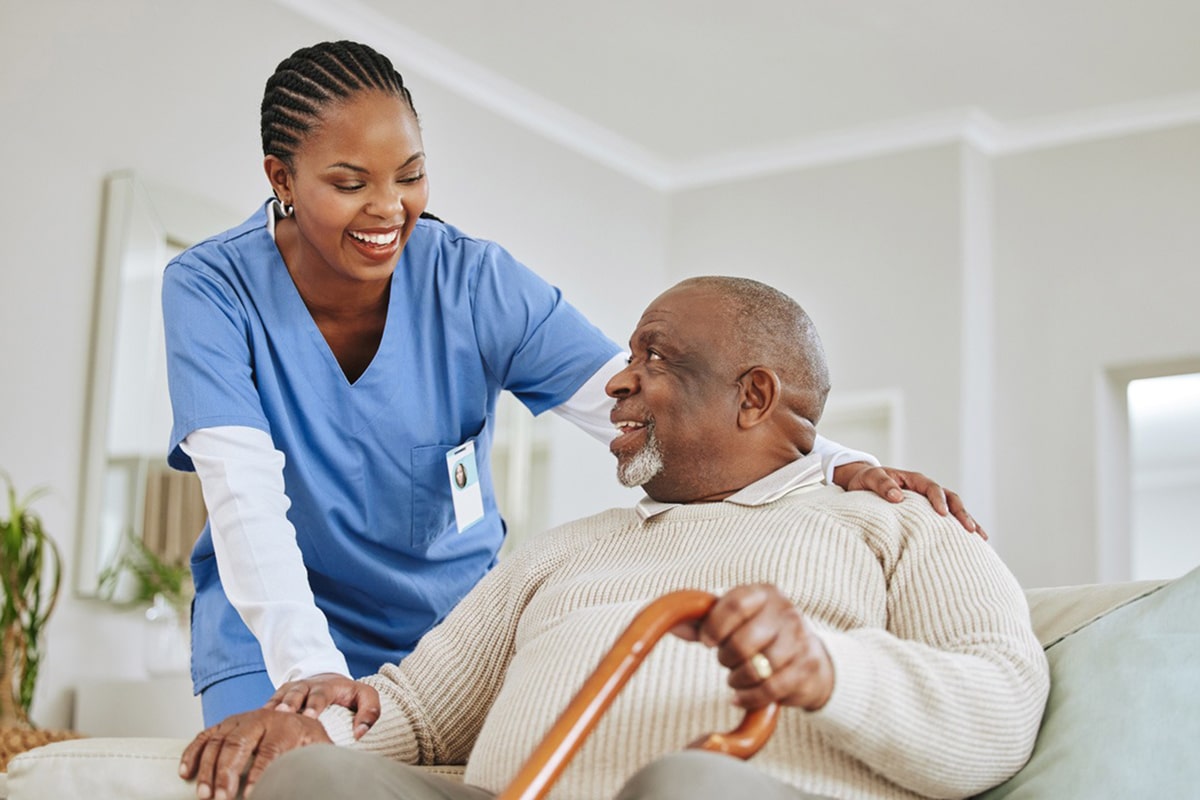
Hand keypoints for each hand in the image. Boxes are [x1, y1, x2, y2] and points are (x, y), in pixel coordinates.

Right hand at [179, 708, 330, 799]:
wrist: (298, 714)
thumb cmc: (306, 738)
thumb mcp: (318, 746)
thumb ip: (318, 758)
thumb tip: (318, 777)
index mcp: (286, 725)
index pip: (270, 750)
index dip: (259, 774)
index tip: (252, 796)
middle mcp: (260, 718)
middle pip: (239, 744)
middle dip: (227, 774)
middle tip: (221, 799)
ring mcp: (239, 720)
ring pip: (218, 741)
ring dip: (208, 770)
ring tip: (204, 795)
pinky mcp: (224, 724)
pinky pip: (204, 736)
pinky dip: (192, 753)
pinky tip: (186, 773)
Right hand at [267, 673, 379, 739]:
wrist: (327, 679)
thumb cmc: (349, 694)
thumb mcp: (365, 696)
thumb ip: (370, 711)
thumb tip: (360, 733)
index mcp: (327, 686)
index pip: (321, 694)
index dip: (315, 705)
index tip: (310, 716)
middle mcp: (306, 686)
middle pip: (297, 693)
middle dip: (291, 704)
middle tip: (285, 715)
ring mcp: (290, 690)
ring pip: (280, 697)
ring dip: (274, 708)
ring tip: (268, 719)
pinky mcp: (279, 696)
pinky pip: (268, 704)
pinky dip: (263, 713)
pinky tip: (257, 723)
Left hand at [671, 584, 833, 711]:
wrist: (809, 657)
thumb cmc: (761, 634)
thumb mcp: (735, 620)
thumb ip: (703, 621)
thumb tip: (672, 624)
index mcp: (764, 593)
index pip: (735, 604)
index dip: (714, 626)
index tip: (706, 642)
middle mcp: (786, 612)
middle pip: (743, 642)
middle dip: (726, 658)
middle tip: (726, 661)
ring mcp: (800, 640)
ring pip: (757, 668)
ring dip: (738, 678)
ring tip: (736, 677)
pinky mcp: (806, 668)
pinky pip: (770, 689)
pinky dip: (748, 697)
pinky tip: (740, 696)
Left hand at [832, 463, 985, 538]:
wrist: (863, 483)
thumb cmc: (866, 481)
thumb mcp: (870, 478)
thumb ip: (882, 485)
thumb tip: (897, 496)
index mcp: (914, 480)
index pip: (932, 488)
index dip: (938, 500)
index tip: (942, 514)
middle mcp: (926, 490)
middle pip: (951, 499)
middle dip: (961, 513)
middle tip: (970, 529)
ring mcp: (930, 502)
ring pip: (954, 510)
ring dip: (968, 521)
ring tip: (981, 538)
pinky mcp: (929, 513)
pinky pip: (948, 520)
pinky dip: (960, 529)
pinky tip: (972, 543)